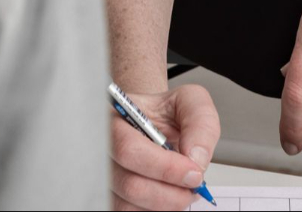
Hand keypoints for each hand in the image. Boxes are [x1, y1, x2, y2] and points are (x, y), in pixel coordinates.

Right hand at [109, 82, 219, 210]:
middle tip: (193, 185)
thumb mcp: (190, 101)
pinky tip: (168, 195)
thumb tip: (196, 158)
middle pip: (130, 185)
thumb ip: (199, 122)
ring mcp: (103, 177)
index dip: (165, 167)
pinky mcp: (111, 196)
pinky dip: (156, 210)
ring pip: (129, 206)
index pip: (129, 149)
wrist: (156, 125)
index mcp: (114, 119)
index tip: (193, 172)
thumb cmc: (166, 112)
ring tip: (182, 189)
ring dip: (166, 204)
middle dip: (171, 192)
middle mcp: (102, 150)